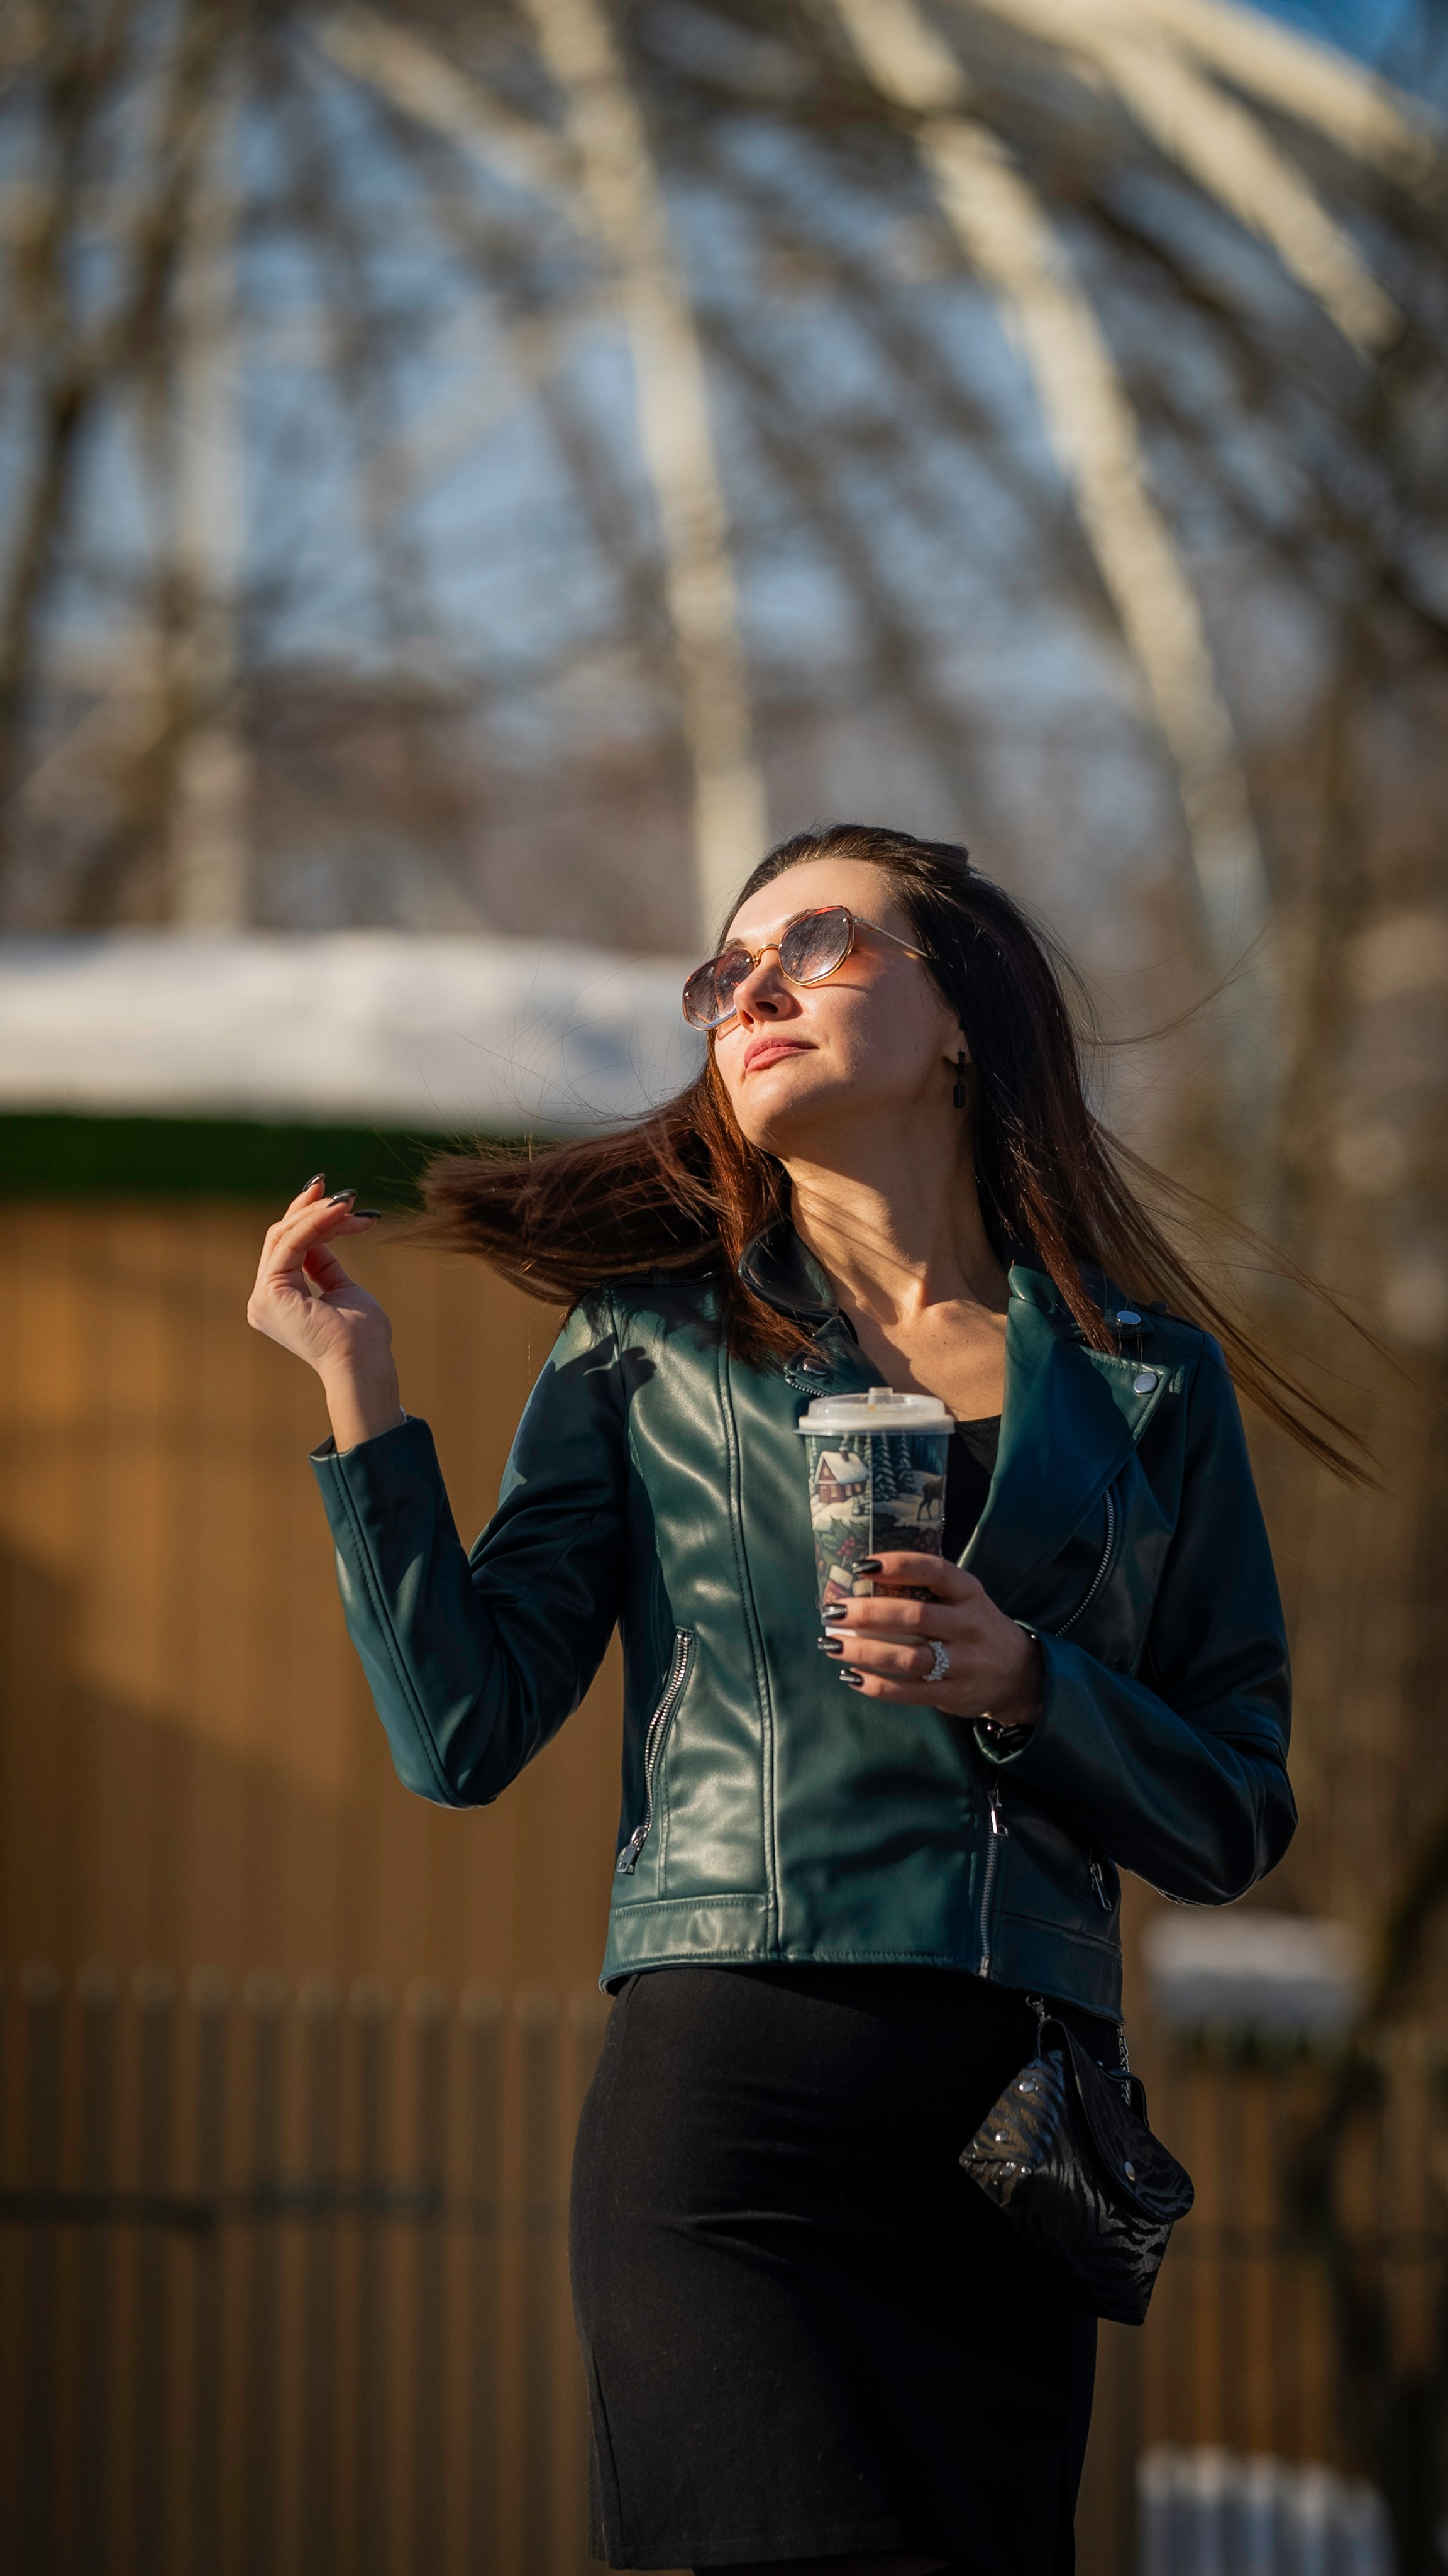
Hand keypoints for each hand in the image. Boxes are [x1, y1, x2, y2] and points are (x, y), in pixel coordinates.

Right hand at [246, 1176, 401, 1447]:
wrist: (364, 1364)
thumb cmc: (362, 1336)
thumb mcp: (341, 1289)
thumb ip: (323, 1264)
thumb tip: (319, 1233)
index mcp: (278, 1300)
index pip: (287, 1247)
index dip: (309, 1217)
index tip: (339, 1197)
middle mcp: (263, 1299)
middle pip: (281, 1237)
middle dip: (312, 1209)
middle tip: (344, 1193)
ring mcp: (263, 1297)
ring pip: (284, 1235)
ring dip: (320, 1214)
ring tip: (351, 1203)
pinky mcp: (270, 1293)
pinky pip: (291, 1243)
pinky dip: (316, 1223)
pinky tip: (340, 1212)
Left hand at [820, 1553, 1042, 1727]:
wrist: (1019, 1673)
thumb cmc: (974, 1626)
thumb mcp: (964, 1599)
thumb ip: (927, 1588)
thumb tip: (861, 1576)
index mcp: (969, 1592)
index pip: (935, 1572)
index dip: (899, 1566)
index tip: (862, 1566)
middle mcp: (970, 1625)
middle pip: (916, 1617)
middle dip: (869, 1614)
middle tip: (834, 1611)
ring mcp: (965, 1663)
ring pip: (909, 1658)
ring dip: (866, 1652)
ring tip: (833, 1645)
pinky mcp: (955, 1694)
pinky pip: (910, 1692)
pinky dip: (877, 1686)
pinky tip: (851, 1676)